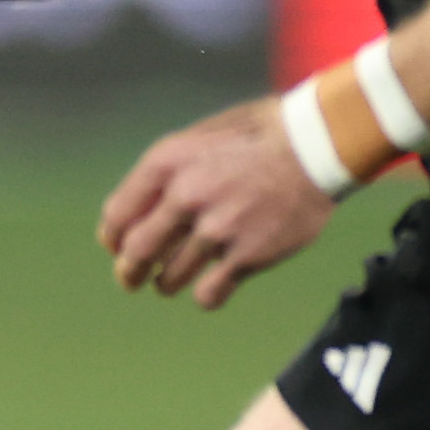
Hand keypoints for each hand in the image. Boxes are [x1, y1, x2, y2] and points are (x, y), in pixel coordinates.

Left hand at [97, 103, 333, 306]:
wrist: (316, 144)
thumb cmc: (260, 135)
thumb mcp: (201, 136)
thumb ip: (167, 171)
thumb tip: (138, 209)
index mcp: (167, 162)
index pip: (117, 215)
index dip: (113, 237)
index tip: (118, 247)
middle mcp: (185, 196)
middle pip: (136, 253)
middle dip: (129, 272)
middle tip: (131, 279)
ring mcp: (217, 228)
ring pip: (169, 279)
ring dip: (166, 283)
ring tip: (173, 279)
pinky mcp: (247, 255)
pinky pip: (209, 294)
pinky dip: (206, 295)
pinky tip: (213, 286)